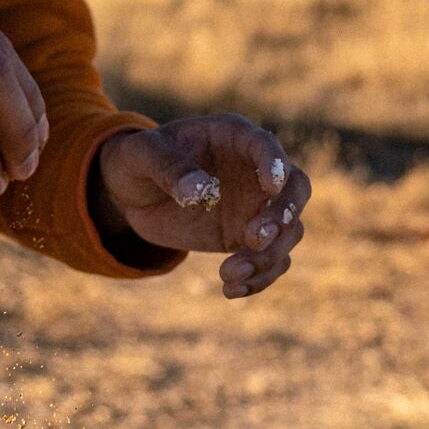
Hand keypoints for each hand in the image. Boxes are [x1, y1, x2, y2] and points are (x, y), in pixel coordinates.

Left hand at [93, 117, 311, 297]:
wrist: (133, 193)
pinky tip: (230, 290)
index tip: (271, 187)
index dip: (274, 164)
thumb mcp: (141, 156)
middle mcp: (255, 170)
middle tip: (255, 239)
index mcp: (233, 137)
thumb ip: (168, 168)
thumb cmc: (138, 160)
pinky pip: (272, 260)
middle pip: (296, 188)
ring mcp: (256, 206)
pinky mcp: (249, 238)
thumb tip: (198, 192)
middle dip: (283, 215)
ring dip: (268, 256)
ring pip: (289, 231)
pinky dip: (260, 278)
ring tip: (228, 274)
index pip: (265, 145)